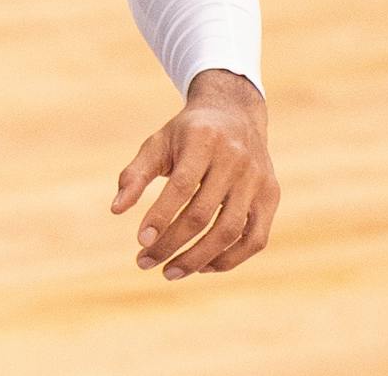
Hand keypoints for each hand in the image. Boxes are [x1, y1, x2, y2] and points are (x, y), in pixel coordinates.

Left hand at [112, 69, 278, 280]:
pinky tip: (203, 267)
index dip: (160, 216)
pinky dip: (230, 258)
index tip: (140, 241)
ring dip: (199, 258)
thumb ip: (135, 174)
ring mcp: (258, 180)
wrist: (235, 114)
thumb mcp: (157, 143)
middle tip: (145, 262)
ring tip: (170, 272)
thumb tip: (116, 209)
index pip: (181, 186)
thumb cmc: (187, 134)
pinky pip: (255, 238)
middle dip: (172, 243)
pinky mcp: (271, 196)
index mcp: (204, 141)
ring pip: (231, 231)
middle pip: (203, 213)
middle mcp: (236, 160)